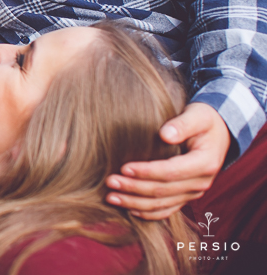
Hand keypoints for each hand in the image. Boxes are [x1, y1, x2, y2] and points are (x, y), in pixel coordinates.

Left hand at [105, 102, 229, 219]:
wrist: (218, 132)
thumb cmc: (203, 120)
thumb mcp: (198, 116)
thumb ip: (182, 124)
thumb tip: (165, 135)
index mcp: (205, 163)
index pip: (171, 172)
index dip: (146, 172)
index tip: (123, 167)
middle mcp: (201, 182)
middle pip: (163, 191)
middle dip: (134, 188)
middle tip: (109, 182)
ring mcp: (193, 192)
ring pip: (162, 204)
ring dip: (135, 203)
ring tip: (111, 197)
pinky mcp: (186, 195)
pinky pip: (167, 210)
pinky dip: (148, 213)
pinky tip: (129, 209)